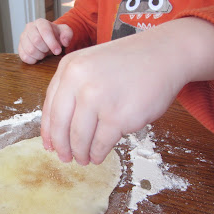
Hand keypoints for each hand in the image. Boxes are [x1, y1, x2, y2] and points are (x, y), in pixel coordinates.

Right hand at [18, 18, 72, 63]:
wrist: (47, 40)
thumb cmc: (56, 36)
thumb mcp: (65, 32)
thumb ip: (67, 34)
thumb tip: (64, 41)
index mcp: (41, 22)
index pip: (45, 32)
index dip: (52, 43)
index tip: (58, 51)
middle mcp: (29, 27)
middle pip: (36, 40)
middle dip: (45, 49)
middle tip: (49, 51)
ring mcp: (23, 37)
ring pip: (30, 50)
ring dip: (40, 55)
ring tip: (44, 54)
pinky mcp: (20, 47)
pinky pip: (24, 57)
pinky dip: (33, 60)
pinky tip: (38, 57)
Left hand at [41, 18, 213, 164]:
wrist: (164, 54)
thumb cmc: (129, 62)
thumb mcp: (91, 64)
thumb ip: (73, 89)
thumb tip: (59, 128)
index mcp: (69, 68)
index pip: (50, 107)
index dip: (48, 131)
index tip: (49, 145)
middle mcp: (80, 82)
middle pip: (61, 125)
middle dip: (62, 147)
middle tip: (64, 158)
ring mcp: (99, 99)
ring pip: (80, 138)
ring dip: (80, 154)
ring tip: (83, 159)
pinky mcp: (119, 116)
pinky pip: (101, 144)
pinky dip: (98, 154)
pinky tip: (98, 156)